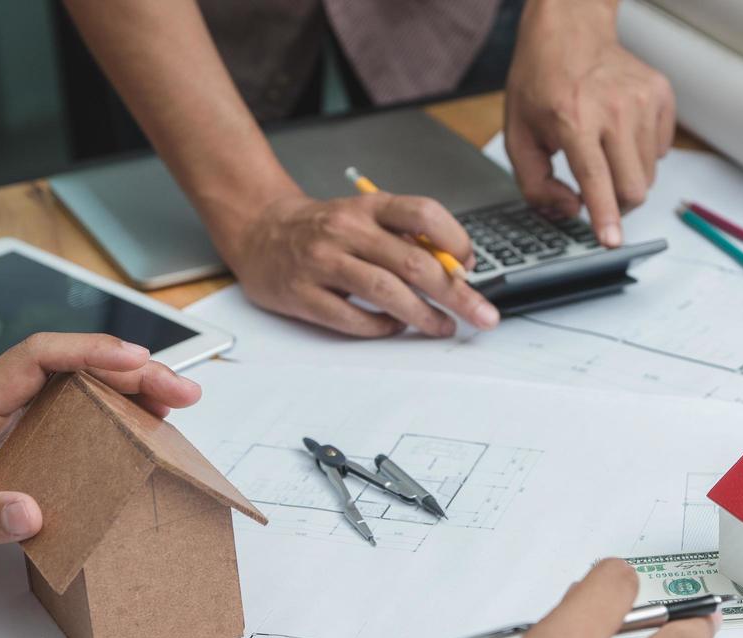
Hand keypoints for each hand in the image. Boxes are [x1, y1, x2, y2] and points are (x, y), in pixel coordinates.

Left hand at [0, 333, 200, 586]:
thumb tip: (31, 512)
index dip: (88, 352)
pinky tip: (138, 422)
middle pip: (66, 365)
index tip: (134, 360)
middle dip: (128, 369)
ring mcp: (1, 417)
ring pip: (72, 382)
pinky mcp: (13, 436)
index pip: (34, 359)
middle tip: (179, 389)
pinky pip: (67, 408)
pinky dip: (109, 407)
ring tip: (172, 401)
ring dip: (125, 385)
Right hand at [218, 191, 499, 337]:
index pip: (423, 213)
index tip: (470, 267)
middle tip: (482, 315)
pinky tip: (394, 327)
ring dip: (423, 315)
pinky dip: (381, 327)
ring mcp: (321, 261)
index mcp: (368, 206)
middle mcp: (346, 229)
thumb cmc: (326, 228)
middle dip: (456, 294)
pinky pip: (351, 318)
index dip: (455, 239)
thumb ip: (407, 237)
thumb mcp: (367, 216)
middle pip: (413, 261)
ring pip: (386, 291)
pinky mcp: (301, 293)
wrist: (260, 229)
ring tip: (443, 327)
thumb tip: (458, 269)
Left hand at [505, 0, 674, 247]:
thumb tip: (570, 211)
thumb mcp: (518, 134)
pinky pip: (661, 150)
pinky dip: (642, 153)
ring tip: (605, 152)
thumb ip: (535, 184)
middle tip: (600, 195)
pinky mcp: (661, 95)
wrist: (570, 30)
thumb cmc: (542, 82)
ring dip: (627, 178)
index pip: (595, 179)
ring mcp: (642, 100)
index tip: (613, 241)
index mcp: (573, 119)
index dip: (605, 217)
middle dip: (617, 206)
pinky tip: (620, 133)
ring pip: (649, 174)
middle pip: (633, 188)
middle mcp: (613, 109)